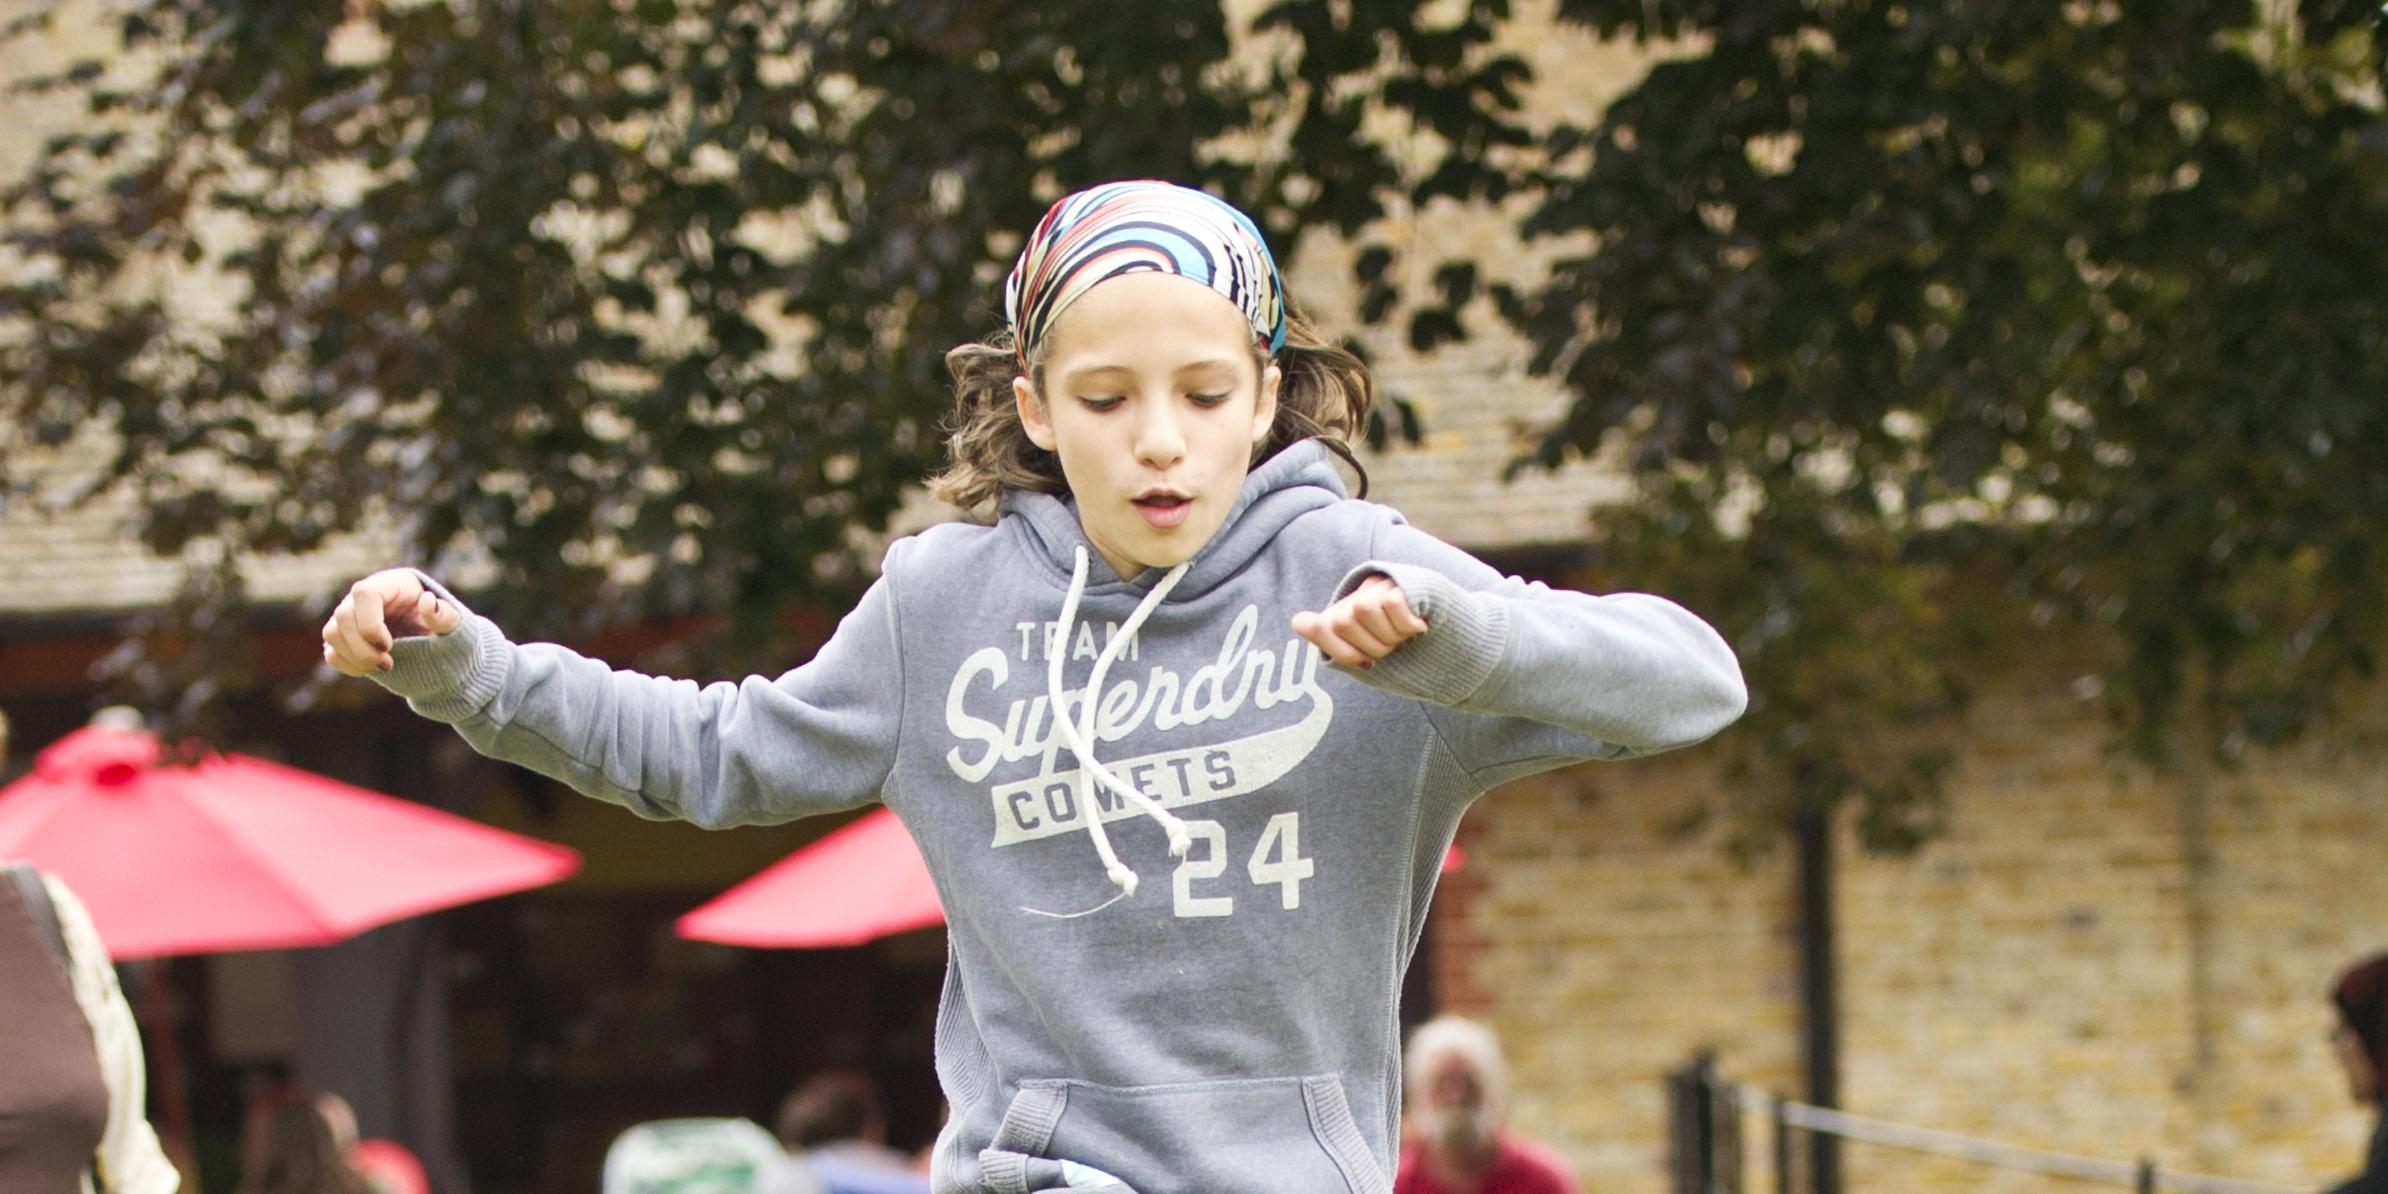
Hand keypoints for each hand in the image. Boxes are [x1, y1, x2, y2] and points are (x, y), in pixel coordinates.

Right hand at [321, 569, 461, 675]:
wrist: (436, 644)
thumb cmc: (444, 628)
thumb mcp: (454, 623)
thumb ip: (445, 616)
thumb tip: (427, 602)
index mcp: (391, 584)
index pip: (363, 593)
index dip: (370, 623)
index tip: (389, 645)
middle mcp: (364, 597)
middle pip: (343, 617)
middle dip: (362, 648)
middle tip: (388, 663)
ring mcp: (351, 616)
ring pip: (331, 634)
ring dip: (354, 657)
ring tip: (383, 666)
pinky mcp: (344, 637)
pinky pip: (330, 652)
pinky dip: (347, 665)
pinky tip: (370, 669)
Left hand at [1291, 574, 1427, 668]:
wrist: (1458, 647)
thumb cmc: (1408, 655)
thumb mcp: (1369, 655)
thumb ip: (1333, 640)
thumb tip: (1297, 620)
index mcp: (1349, 612)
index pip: (1324, 627)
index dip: (1345, 652)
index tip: (1368, 663)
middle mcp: (1363, 592)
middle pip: (1343, 620)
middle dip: (1372, 646)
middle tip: (1395, 647)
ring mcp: (1384, 584)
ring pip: (1364, 609)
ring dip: (1391, 634)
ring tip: (1407, 636)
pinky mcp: (1407, 581)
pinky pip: (1391, 603)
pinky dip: (1407, 624)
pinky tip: (1421, 626)